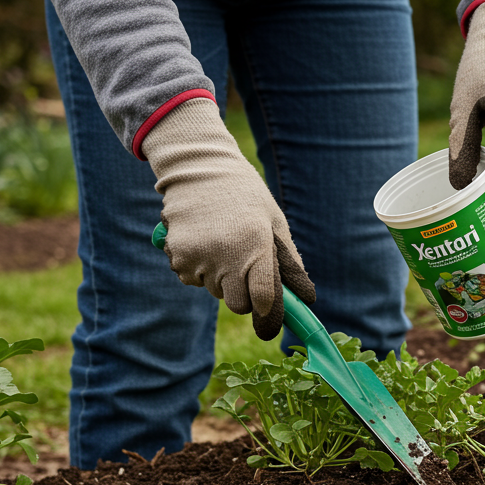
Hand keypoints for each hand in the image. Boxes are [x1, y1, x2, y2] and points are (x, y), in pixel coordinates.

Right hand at [142, 98, 314, 340]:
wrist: (200, 168)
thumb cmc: (245, 196)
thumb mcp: (274, 222)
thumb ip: (289, 262)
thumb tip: (307, 298)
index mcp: (257, 245)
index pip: (264, 298)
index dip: (269, 313)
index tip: (269, 316)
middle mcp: (227, 255)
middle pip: (237, 304)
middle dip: (243, 294)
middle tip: (243, 266)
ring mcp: (199, 256)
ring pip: (214, 291)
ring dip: (220, 278)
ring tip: (222, 243)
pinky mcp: (178, 255)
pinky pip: (191, 279)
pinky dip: (198, 269)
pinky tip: (203, 241)